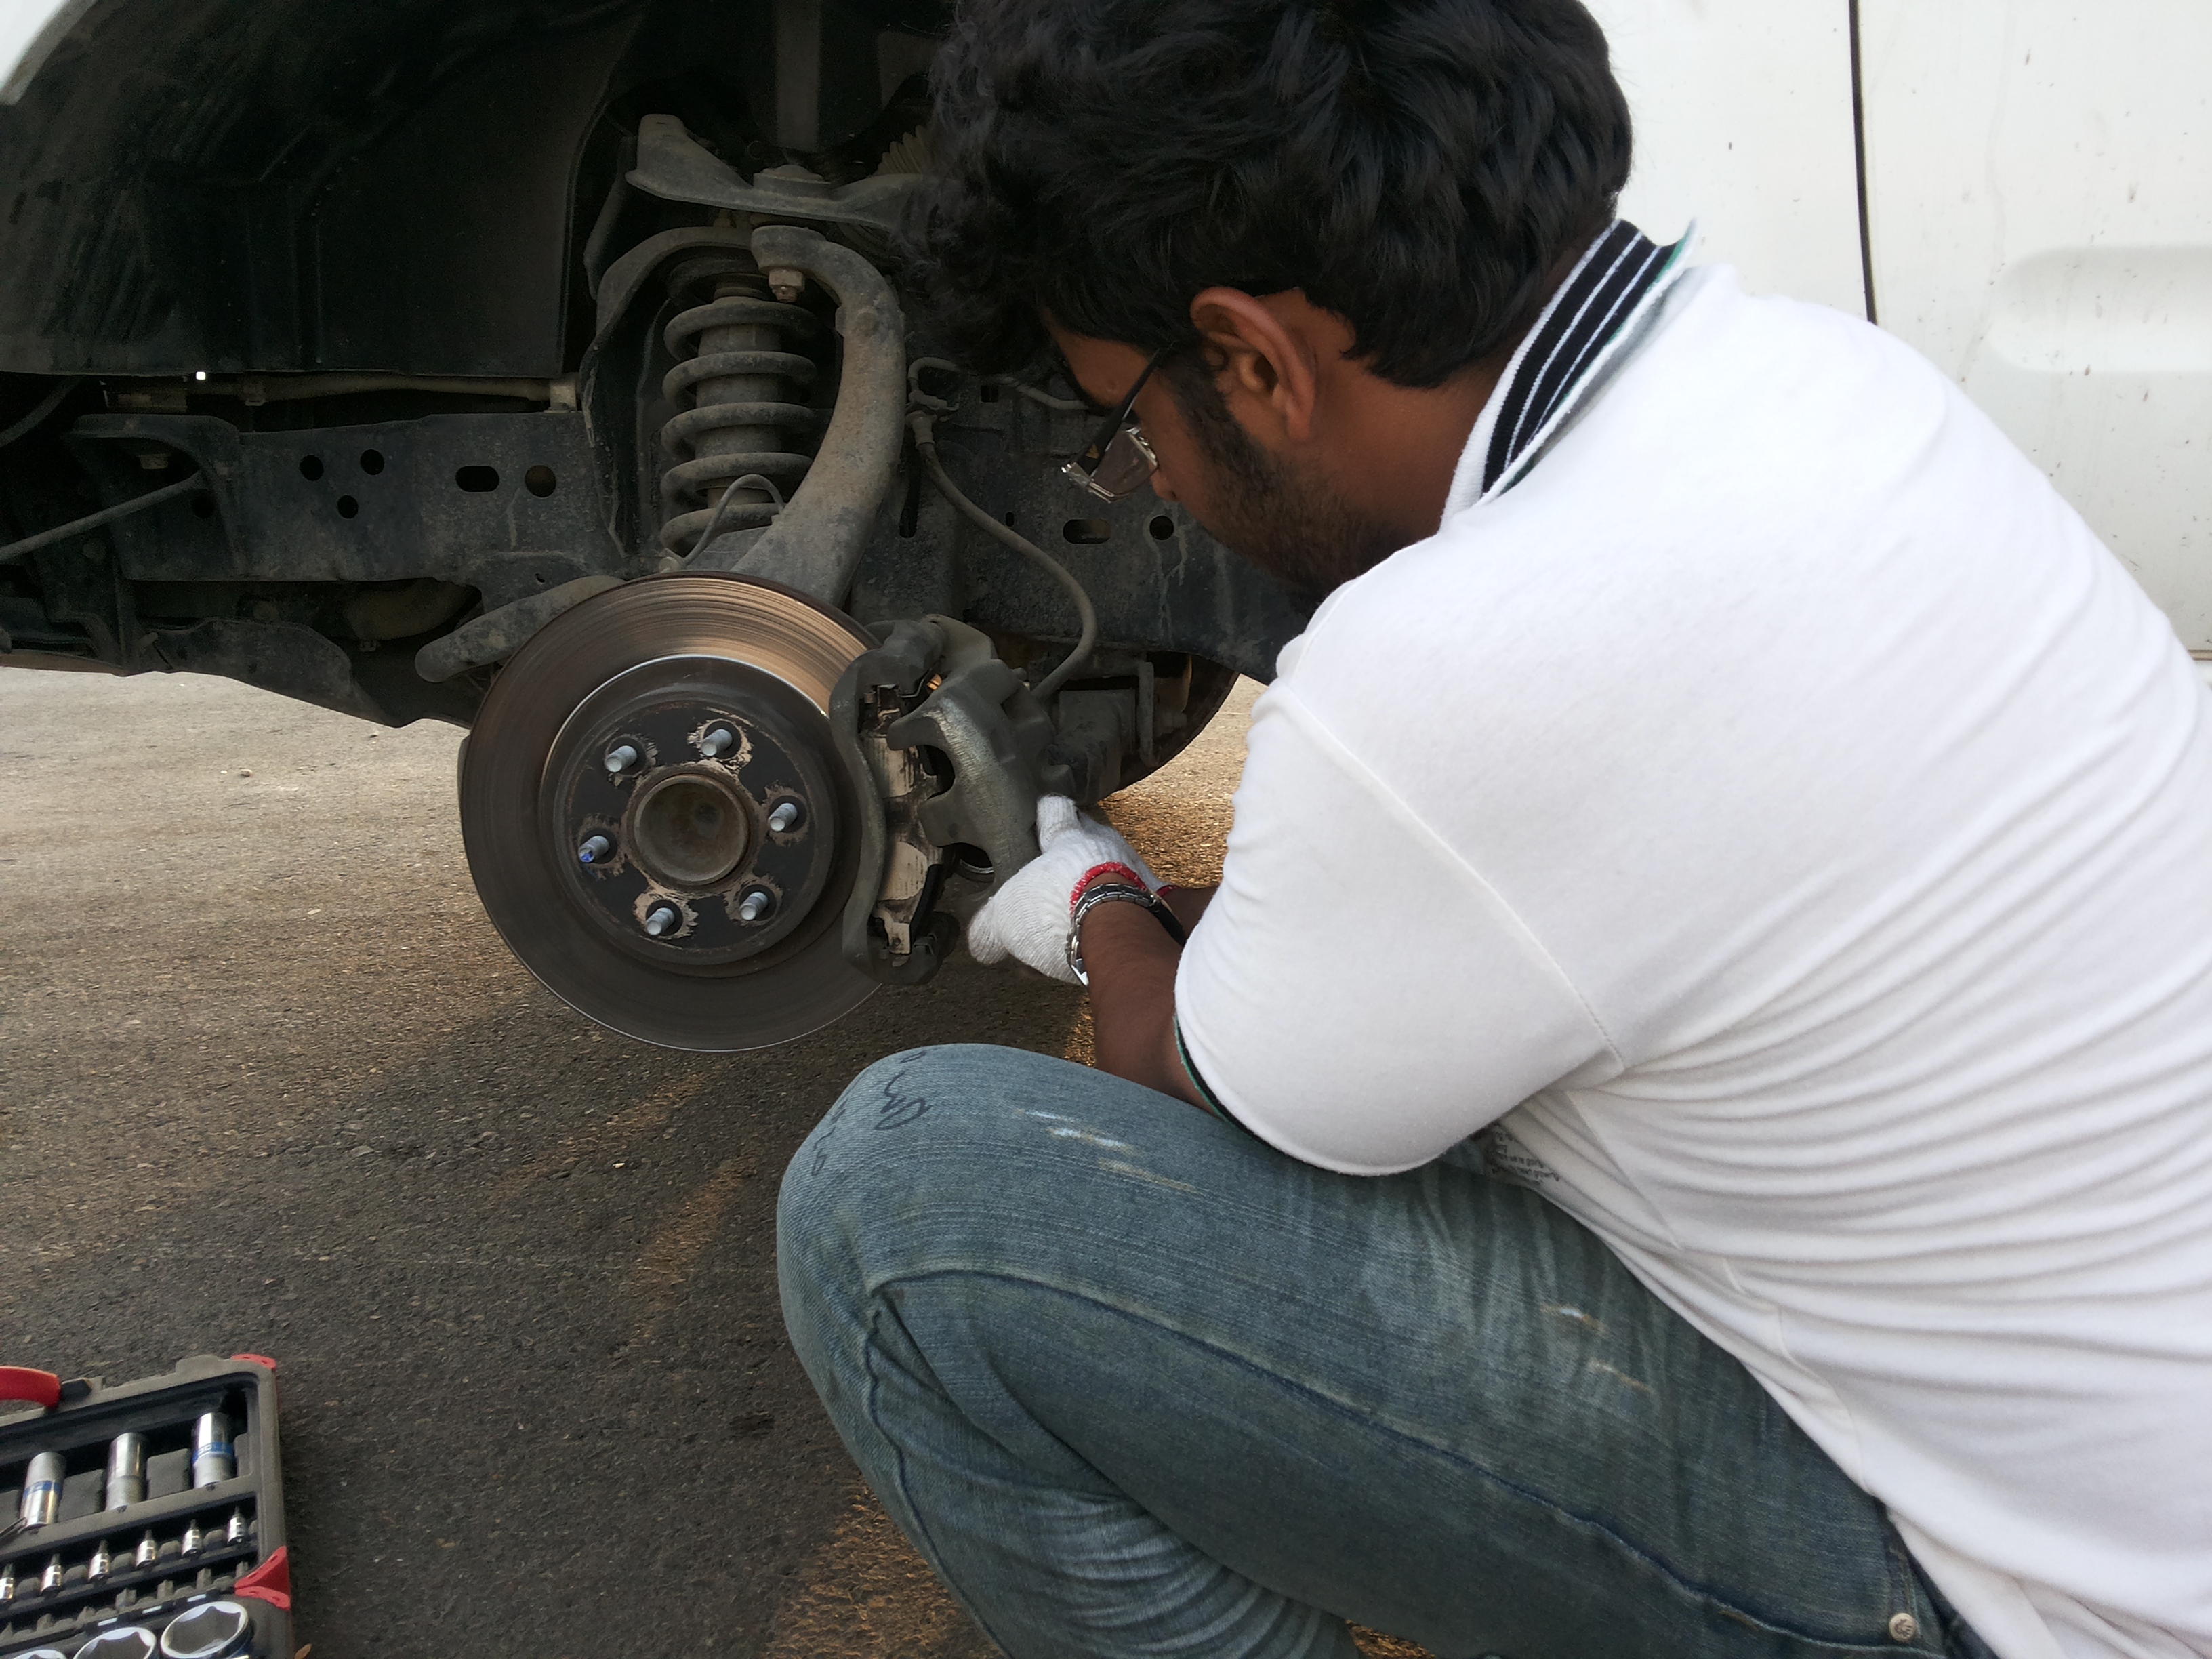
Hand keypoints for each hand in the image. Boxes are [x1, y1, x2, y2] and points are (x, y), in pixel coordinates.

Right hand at [965, 796, 1158, 981]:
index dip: (1050, 811)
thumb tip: (983, 944)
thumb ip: (989, 929)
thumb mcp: (1004, 919)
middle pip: (1093, 837)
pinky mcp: (1161, 903)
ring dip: (1105, 883)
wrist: (1117, 930)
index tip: (1048, 807)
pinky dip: (1131, 913)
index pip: (1055, 813)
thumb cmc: (1060, 908)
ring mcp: (1138, 873)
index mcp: (1067, 841)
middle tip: (1069, 862)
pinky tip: (1121, 929)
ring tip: (1090, 903)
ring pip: (1119, 868)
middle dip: (1082, 848)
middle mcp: (1107, 849)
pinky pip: (1144, 902)